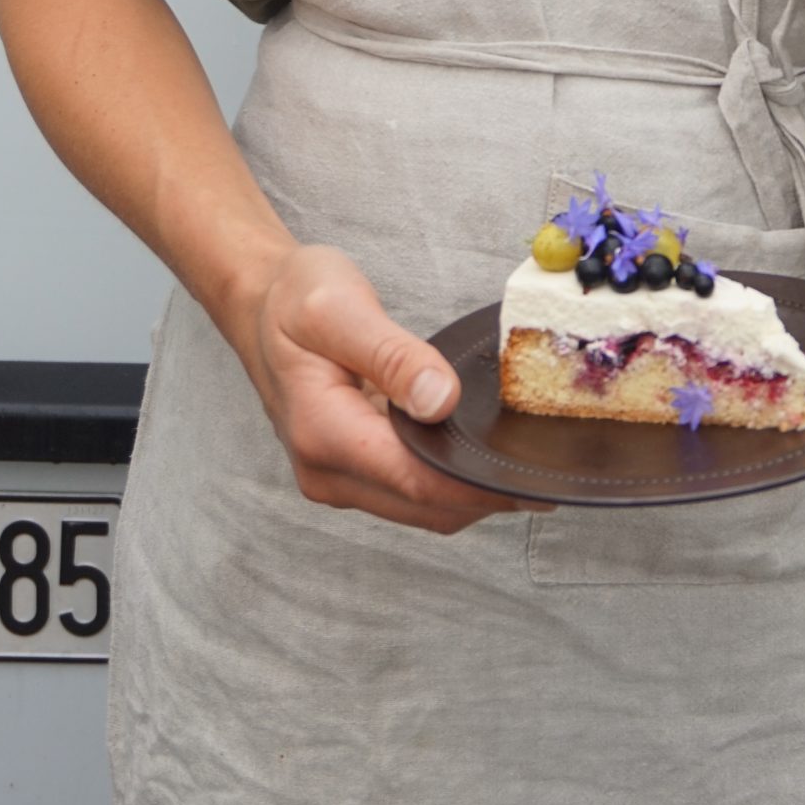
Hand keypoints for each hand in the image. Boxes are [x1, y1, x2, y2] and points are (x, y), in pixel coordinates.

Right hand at [232, 242, 549, 532]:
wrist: (260, 302)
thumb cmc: (295, 297)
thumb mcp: (339, 309)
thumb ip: (392, 356)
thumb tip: (441, 400)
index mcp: (322, 433)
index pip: (413, 480)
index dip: (475, 485)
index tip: (527, 475)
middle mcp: (325, 471)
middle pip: (422, 506)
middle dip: (483, 496)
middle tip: (544, 468)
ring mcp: (334, 476)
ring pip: (417, 506)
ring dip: (467, 494)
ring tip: (522, 464)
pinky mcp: (346, 468)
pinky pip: (406, 489)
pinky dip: (445, 482)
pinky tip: (479, 457)